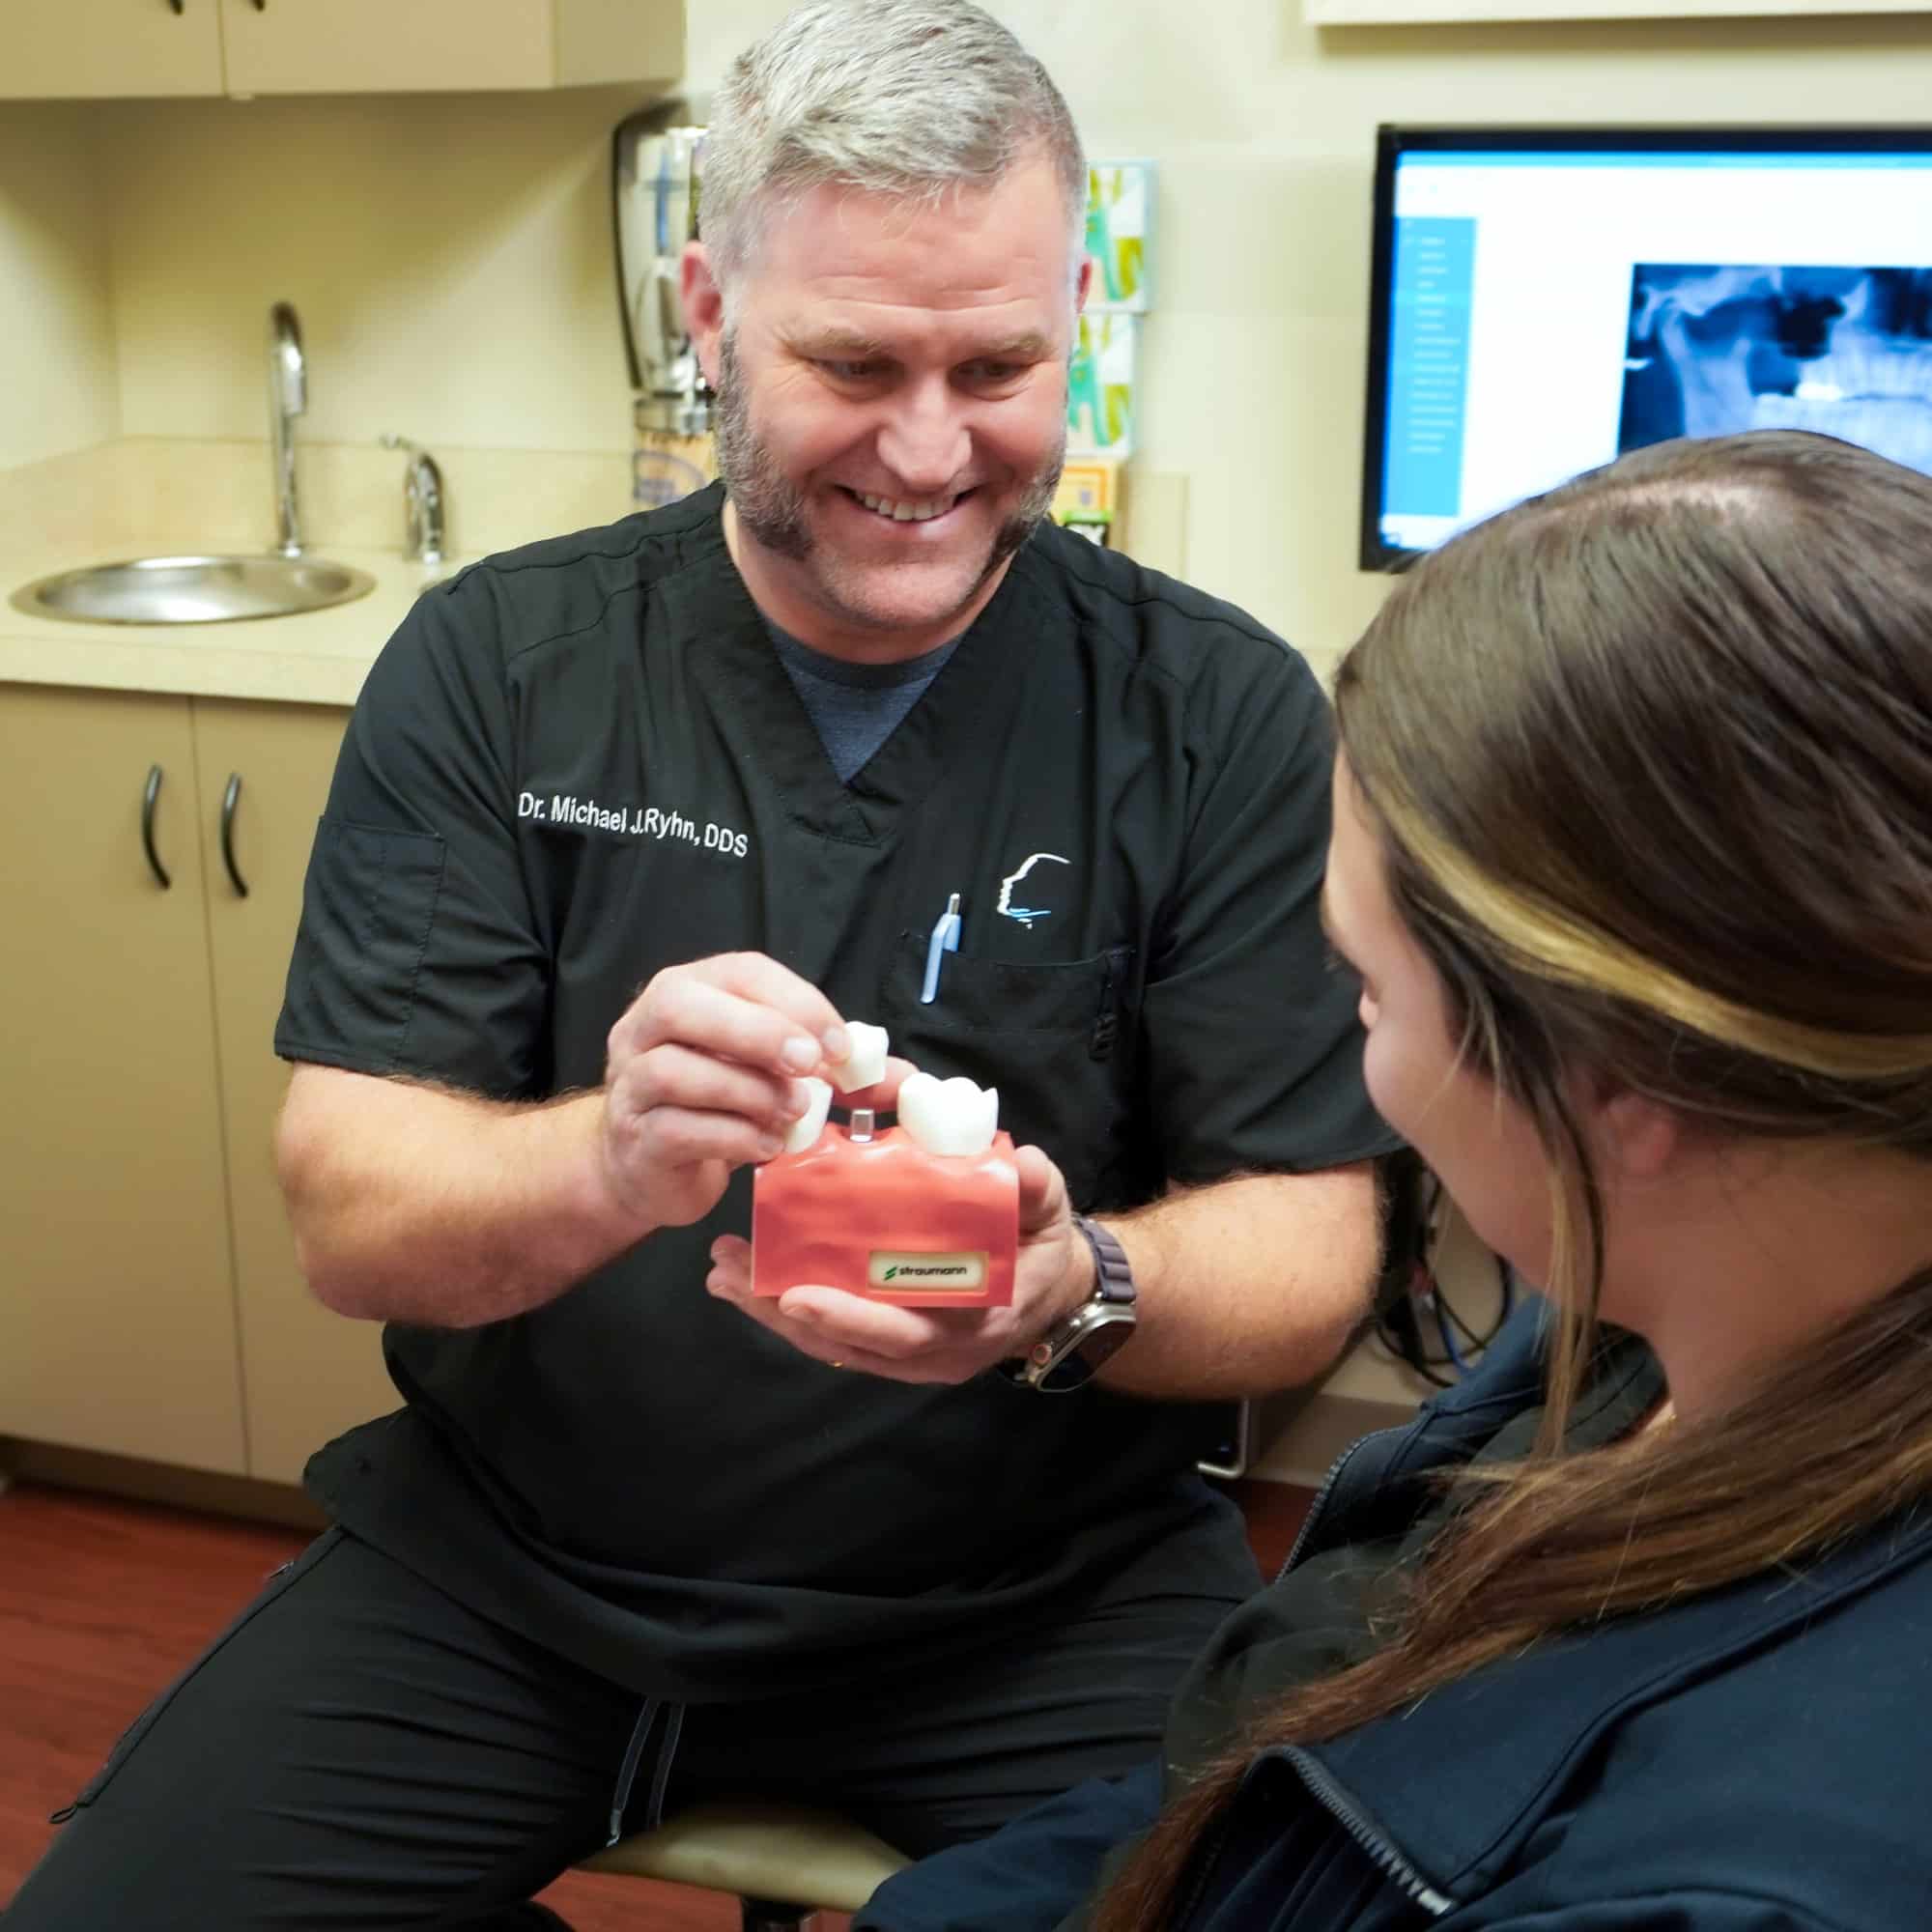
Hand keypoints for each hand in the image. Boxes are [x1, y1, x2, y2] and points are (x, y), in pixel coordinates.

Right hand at [599, 952, 906, 1232]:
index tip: (839, 1045)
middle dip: (756, 1031)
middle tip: (810, 1065)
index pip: (738, 972)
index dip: (793, 1001)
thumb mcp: (771, 1075)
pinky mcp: (635, 1138)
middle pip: (682, 1005)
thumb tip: (904, 1079)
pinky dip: (733, 1138)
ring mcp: (630, 1083)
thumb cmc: (714, 1106)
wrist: (647, 1167)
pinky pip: (677, 1129)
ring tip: (793, 1113)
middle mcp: (644, 1028)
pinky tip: (766, 1146)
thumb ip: (833, 1071)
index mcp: (687, 992)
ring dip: (748, 1091)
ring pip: (675, 1071)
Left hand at [704, 1142, 1093, 1382]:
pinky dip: (786, 1309)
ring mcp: (907, 1353)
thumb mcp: (1049, 1211)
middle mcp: (932, 1351)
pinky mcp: (886, 1342)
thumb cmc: (1043, 1243)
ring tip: (720, 1272)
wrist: (1052, 1288)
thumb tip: (1022, 1165)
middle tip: (729, 1274)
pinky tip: (743, 1280)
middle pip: (847, 1344)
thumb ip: (1035, 1189)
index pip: (905, 1332)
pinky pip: (830, 1333)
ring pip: (829, 1343)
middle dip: (783, 1312)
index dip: (851, 1319)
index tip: (797, 1294)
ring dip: (770, 1311)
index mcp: (973, 1321)